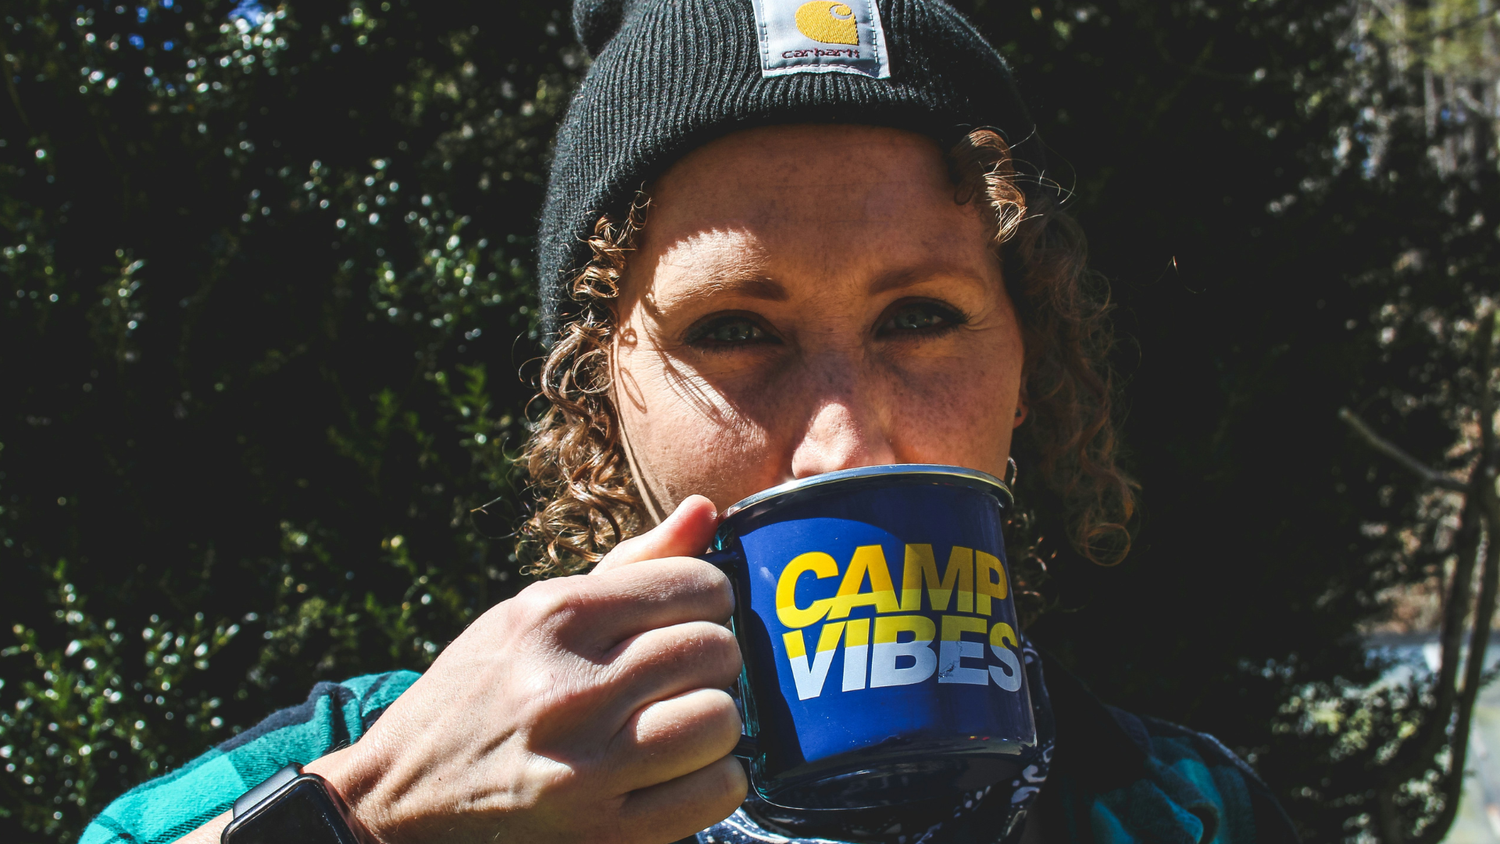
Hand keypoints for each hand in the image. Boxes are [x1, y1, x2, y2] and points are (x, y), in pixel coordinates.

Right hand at [313, 496, 746, 843]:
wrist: (399, 796)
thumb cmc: (482, 691)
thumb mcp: (533, 613)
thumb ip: (630, 565)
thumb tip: (707, 509)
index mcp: (552, 617)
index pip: (696, 585)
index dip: (708, 599)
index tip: (688, 616)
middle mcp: (566, 689)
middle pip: (715, 651)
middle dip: (713, 659)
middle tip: (682, 674)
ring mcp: (585, 768)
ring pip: (721, 719)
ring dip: (715, 721)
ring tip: (681, 721)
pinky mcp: (603, 833)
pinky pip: (716, 790)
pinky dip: (714, 778)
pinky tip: (679, 770)